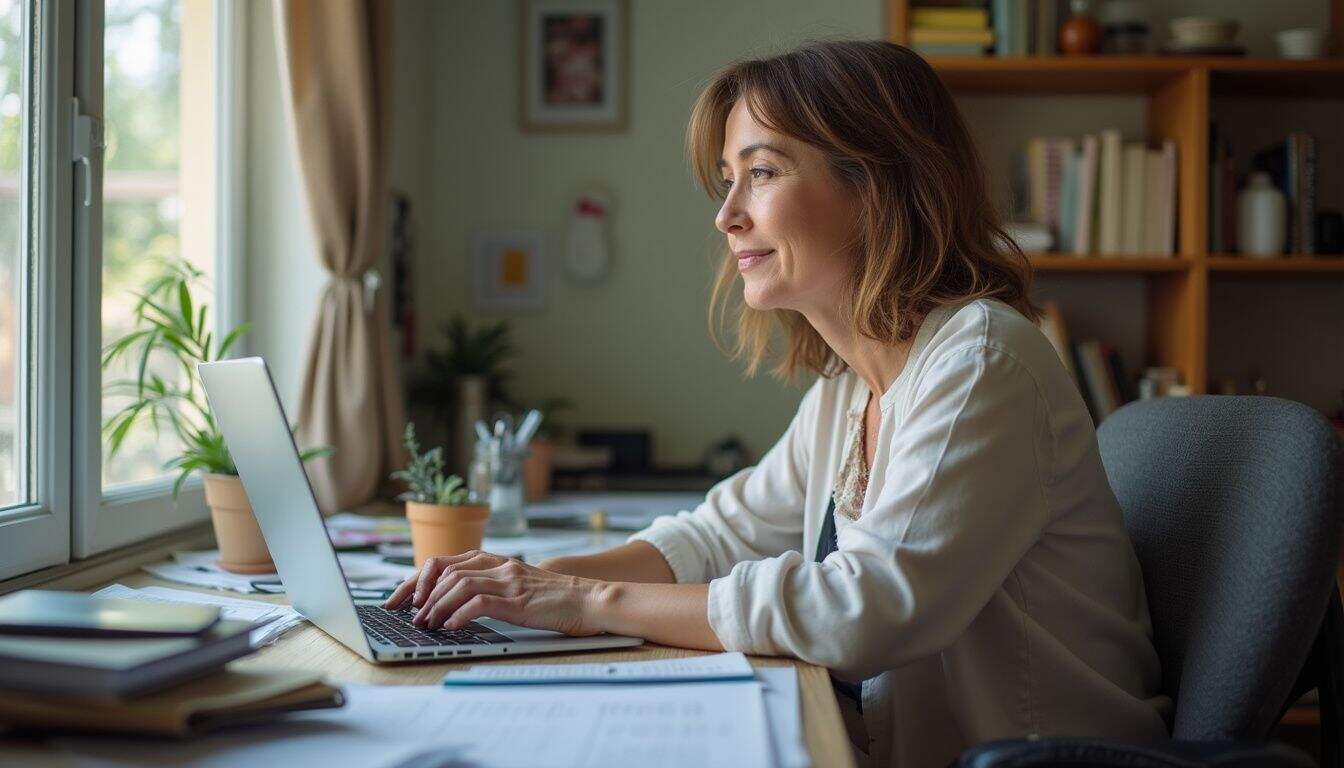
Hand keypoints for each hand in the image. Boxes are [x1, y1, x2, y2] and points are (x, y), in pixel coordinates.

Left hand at [382, 550, 605, 635]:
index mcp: (497, 561)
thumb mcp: (518, 587)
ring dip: (435, 605)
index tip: (399, 598)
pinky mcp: (519, 601)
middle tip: (403, 613)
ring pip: (458, 584)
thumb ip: (491, 588)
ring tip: (425, 624)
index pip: (445, 561)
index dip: (418, 578)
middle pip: (445, 569)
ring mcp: (510, 582)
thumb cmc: (555, 600)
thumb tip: (452, 605)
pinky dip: (459, 614)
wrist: (592, 600)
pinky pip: (480, 603)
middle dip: (417, 591)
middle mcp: (500, 566)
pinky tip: (449, 627)